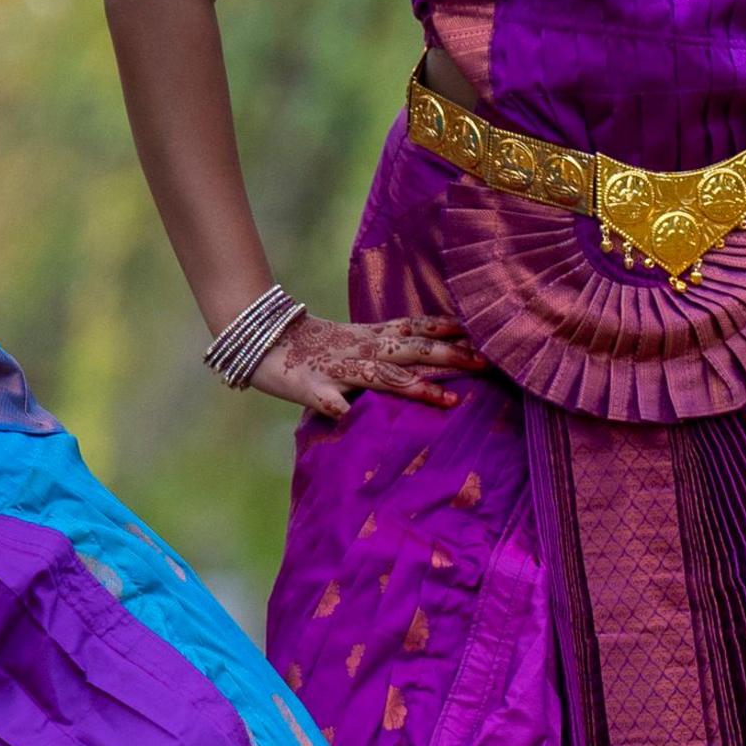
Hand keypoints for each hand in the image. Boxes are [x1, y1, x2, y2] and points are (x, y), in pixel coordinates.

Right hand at [249, 311, 481, 421]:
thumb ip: (384, 345)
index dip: (450, 330)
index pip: (417, 328)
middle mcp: (361, 349)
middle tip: (486, 364)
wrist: (259, 338)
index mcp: (370, 337)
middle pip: (411, 349)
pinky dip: (340, 407)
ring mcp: (337, 368)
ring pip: (381, 375)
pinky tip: (352, 417)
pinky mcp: (310, 387)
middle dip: (449, 357)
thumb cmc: (309, 345)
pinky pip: (328, 400)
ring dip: (413, 386)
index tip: (485, 336)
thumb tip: (426, 354)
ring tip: (445, 398)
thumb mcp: (352, 339)